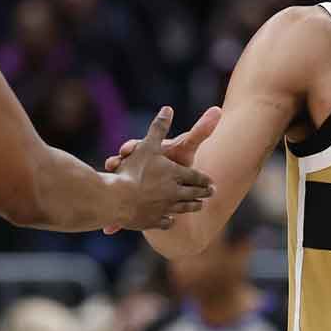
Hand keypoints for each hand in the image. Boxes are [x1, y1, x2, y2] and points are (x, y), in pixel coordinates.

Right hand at [114, 107, 214, 230]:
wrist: (118, 199)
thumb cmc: (133, 170)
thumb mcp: (147, 145)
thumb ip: (159, 127)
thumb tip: (168, 108)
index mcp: (176, 174)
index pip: (196, 177)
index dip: (205, 179)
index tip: (212, 182)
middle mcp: (175, 193)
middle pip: (194, 194)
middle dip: (203, 193)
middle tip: (211, 193)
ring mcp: (165, 209)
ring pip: (183, 208)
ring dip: (192, 206)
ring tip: (199, 206)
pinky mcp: (152, 221)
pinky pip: (165, 221)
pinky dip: (169, 220)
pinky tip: (171, 220)